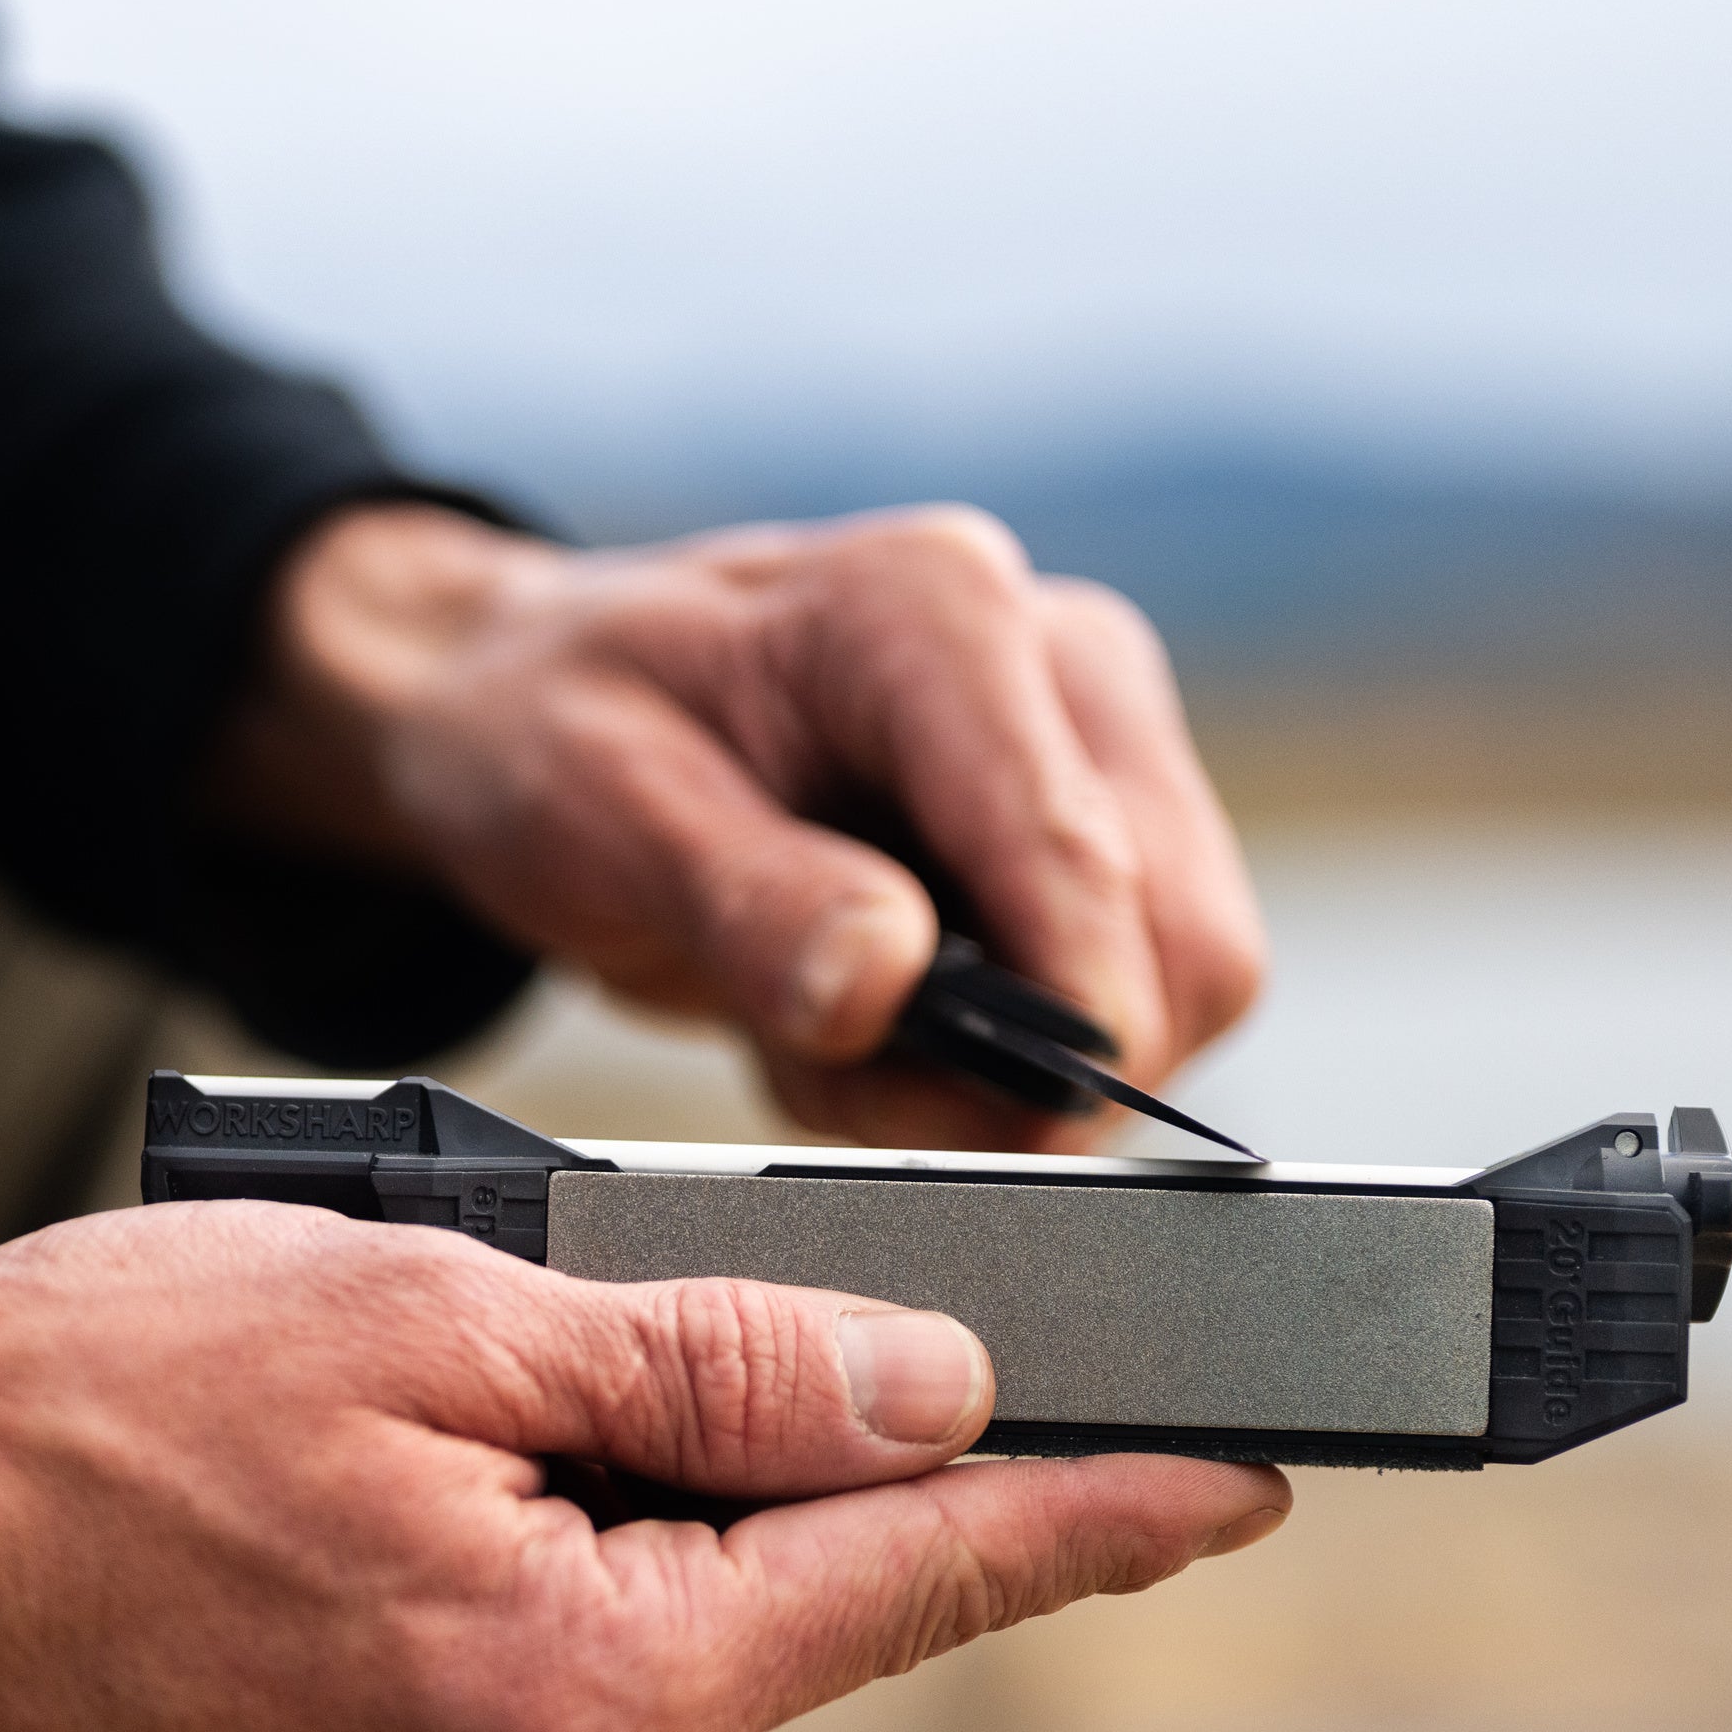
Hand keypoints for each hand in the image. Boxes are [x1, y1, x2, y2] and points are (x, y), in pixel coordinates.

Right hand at [0, 1206, 1286, 1731]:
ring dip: (628, 1491)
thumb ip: (713, 1362)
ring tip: (416, 1380)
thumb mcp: (427, 1316)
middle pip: (795, 1600)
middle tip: (645, 1301)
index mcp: (592, 1698)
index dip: (1109, 1504)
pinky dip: (538, 1560)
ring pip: (664, 1633)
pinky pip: (550, 1679)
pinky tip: (399, 1475)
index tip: (1267, 1468)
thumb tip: (937, 1384)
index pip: (926, 1576)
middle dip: (790, 1441)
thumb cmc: (72, 1414)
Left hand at [203, 501, 1266, 1148]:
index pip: (1083, 849)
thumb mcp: (599, 812)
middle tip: (842, 1069)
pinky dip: (1006, 1063)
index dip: (1069, 1012)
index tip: (1014, 1120)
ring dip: (1015, 1072)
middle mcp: (1057, 660)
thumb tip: (886, 986)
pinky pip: (1126, 1002)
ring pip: (1183, 984)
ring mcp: (1096, 749)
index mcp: (939, 611)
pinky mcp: (1099, 835)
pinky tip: (877, 1016)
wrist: (547, 716)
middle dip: (1036, 1061)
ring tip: (834, 1032)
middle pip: (1184, 935)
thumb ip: (746, 902)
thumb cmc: (560, 732)